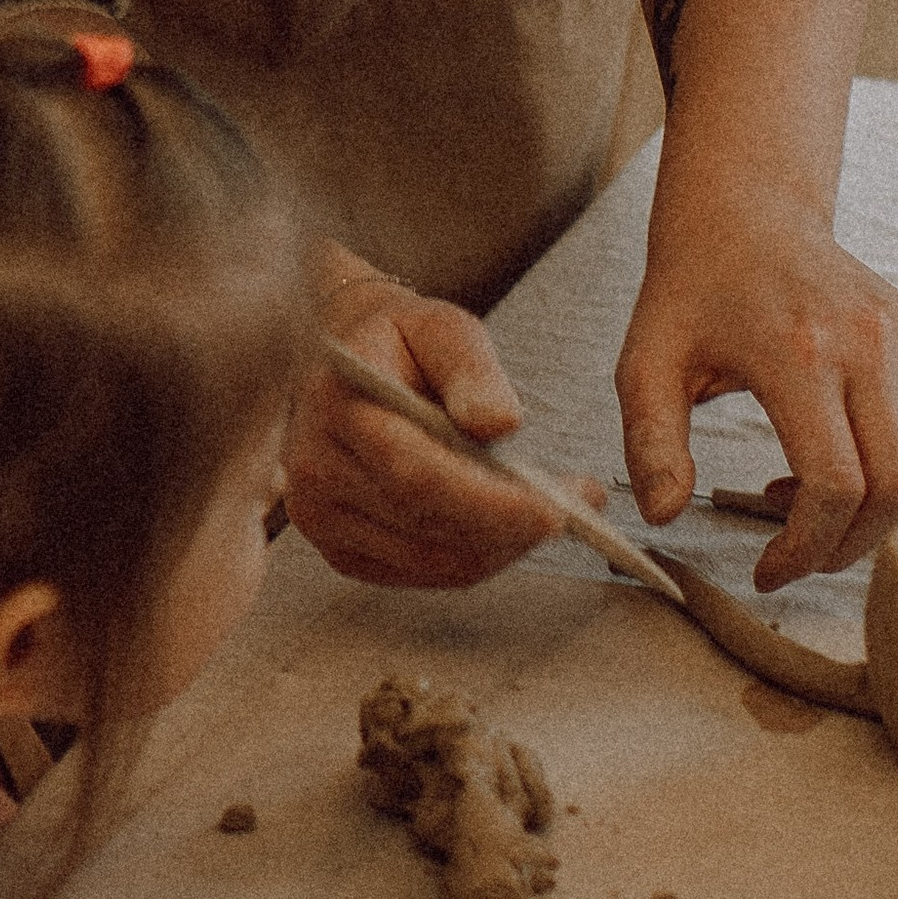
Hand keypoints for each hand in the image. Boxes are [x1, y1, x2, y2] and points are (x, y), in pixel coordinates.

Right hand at [286, 270, 595, 589]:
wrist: (344, 368)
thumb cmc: (401, 343)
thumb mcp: (441, 326)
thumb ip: (471, 367)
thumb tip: (500, 424)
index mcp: (337, 406)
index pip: (415, 473)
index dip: (488, 502)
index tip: (553, 511)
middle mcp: (316, 471)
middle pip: (427, 524)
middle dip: (512, 527)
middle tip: (581, 508)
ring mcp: (320, 519)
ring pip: (431, 558)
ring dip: (502, 547)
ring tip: (557, 512)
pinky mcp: (340, 551)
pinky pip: (422, 572)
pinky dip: (476, 558)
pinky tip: (510, 528)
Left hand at [614, 184, 897, 589]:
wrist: (750, 212)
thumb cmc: (693, 292)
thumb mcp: (646, 363)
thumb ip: (650, 442)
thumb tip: (664, 515)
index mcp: (799, 352)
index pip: (833, 485)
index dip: (804, 549)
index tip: (766, 572)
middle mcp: (868, 343)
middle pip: (893, 490)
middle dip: (845, 547)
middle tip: (795, 555)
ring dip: (868, 513)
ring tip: (802, 495)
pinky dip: (896, 474)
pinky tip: (838, 459)